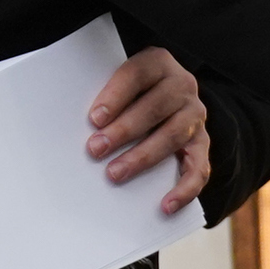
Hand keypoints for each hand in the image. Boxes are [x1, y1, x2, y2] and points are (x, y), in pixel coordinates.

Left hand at [88, 47, 212, 215]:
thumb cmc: (130, 92)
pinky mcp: (202, 142)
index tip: (94, 118)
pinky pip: (199, 167)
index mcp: (157, 64)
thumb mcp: (118, 81)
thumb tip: (67, 125)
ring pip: (174, 135)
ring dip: (143, 156)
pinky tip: (166, 205)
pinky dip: (184, 188)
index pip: (137, 75)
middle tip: (95, 149)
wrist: (165, 94)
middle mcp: (181, 86)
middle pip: (156, 106)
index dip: (116, 95)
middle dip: (124, 130)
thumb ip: (102, 95)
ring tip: (115, 173)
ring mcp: (194, 115)